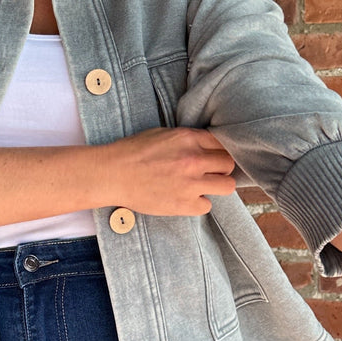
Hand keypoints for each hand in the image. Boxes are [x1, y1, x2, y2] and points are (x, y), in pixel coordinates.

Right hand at [98, 127, 235, 215]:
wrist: (112, 174)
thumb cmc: (133, 152)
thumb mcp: (163, 134)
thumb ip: (188, 139)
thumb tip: (206, 146)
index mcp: (189, 139)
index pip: (223, 144)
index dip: (219, 151)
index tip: (213, 157)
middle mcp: (194, 160)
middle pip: (229, 165)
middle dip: (221, 168)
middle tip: (209, 172)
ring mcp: (191, 184)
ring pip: (227, 186)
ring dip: (217, 186)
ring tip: (202, 186)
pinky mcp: (184, 204)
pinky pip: (207, 206)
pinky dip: (198, 204)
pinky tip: (185, 199)